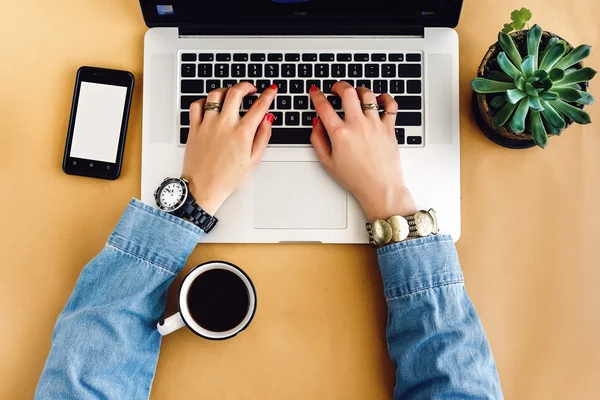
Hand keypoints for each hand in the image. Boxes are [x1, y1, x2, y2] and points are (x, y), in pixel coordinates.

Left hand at [182, 82, 276, 214]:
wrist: (204, 188)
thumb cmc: (227, 178)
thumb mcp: (253, 160)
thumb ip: (263, 136)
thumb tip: (267, 119)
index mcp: (242, 133)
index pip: (259, 106)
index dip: (268, 95)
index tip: (271, 90)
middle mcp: (224, 125)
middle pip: (235, 92)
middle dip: (246, 86)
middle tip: (251, 89)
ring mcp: (207, 125)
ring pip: (215, 94)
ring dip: (226, 90)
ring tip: (231, 95)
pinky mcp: (194, 128)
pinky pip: (197, 105)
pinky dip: (204, 101)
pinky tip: (210, 105)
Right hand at [309, 83, 415, 220]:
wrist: (380, 188)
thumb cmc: (356, 179)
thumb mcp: (328, 162)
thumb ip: (318, 140)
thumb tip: (316, 123)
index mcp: (340, 134)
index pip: (324, 107)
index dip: (316, 95)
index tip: (315, 91)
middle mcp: (358, 125)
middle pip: (347, 92)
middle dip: (339, 86)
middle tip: (336, 88)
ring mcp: (375, 124)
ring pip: (368, 94)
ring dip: (359, 90)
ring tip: (356, 94)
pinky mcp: (389, 128)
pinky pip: (390, 105)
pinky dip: (385, 98)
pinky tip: (379, 99)